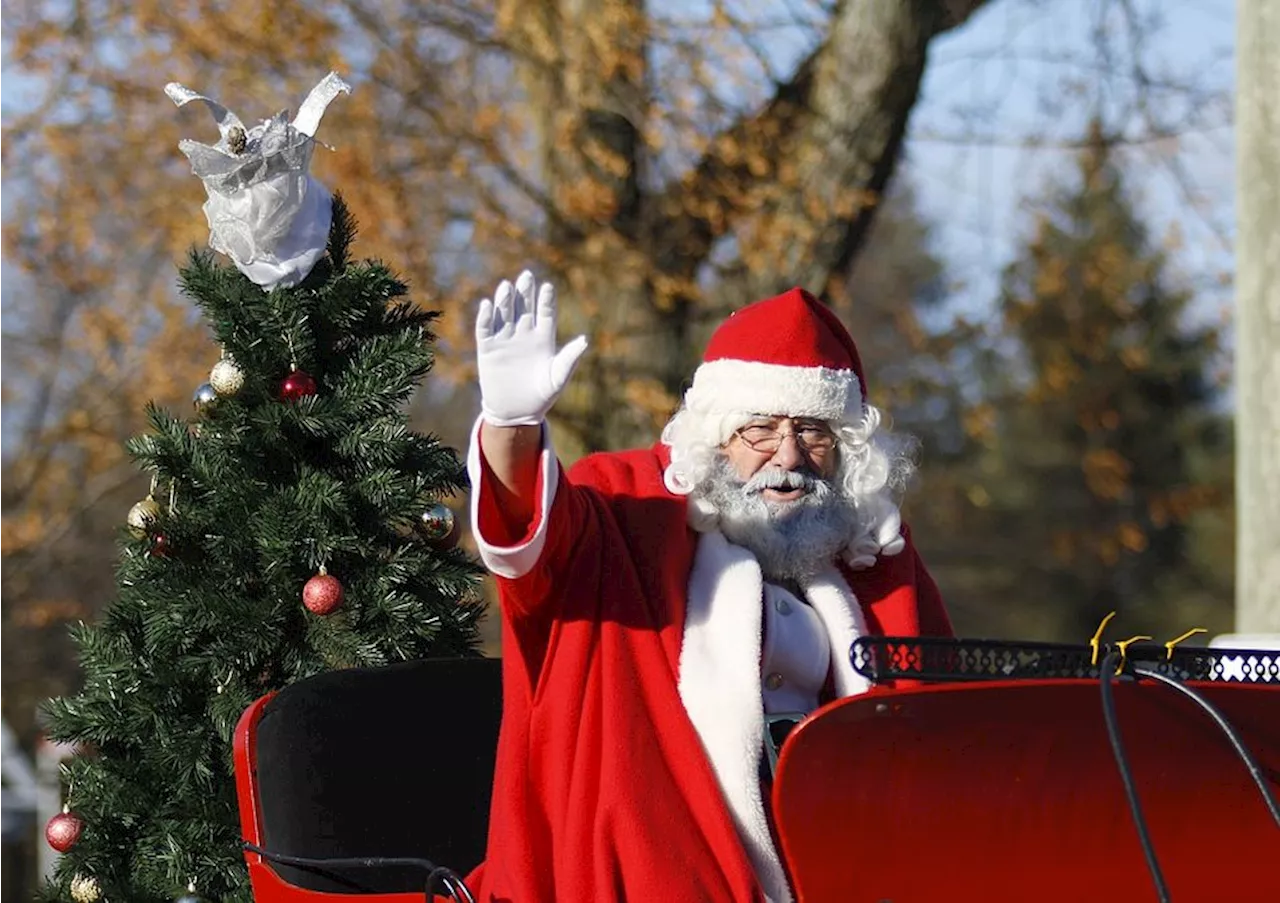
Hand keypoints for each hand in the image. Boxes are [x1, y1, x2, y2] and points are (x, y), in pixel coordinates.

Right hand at [476, 270, 587, 426]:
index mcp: (544, 338)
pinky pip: (485, 329)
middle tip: (526, 276)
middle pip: (524, 307)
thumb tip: (584, 340)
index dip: (546, 300)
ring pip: (504, 313)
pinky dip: (485, 317)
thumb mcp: (558, 378)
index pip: (545, 313)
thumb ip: (569, 358)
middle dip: (525, 292)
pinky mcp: (488, 349)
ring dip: (505, 300)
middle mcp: (524, 334)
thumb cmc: (542, 396)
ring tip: (507, 287)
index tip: (547, 287)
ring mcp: (505, 340)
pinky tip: (487, 305)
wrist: (517, 413)